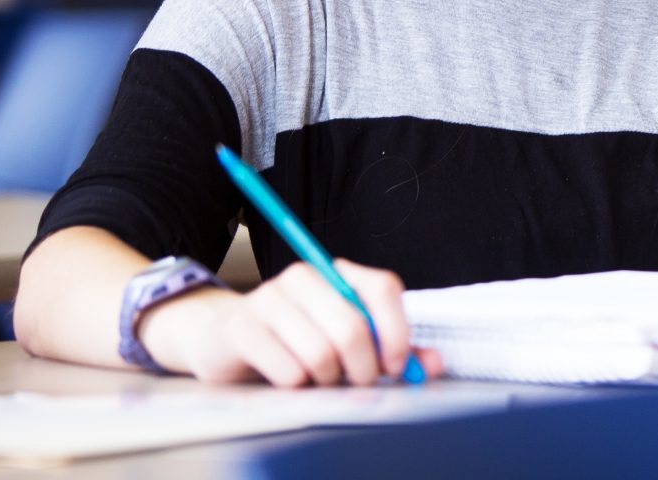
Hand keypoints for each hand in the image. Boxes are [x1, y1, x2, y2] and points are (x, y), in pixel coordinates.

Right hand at [135, 259, 441, 386]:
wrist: (227, 339)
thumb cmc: (297, 340)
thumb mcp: (346, 341)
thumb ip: (391, 350)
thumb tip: (431, 364)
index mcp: (338, 273)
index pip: (382, 287)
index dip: (396, 330)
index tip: (395, 364)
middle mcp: (305, 276)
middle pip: (353, 328)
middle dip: (362, 368)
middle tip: (356, 381)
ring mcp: (270, 298)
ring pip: (321, 354)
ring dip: (326, 380)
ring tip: (318, 377)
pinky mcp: (242, 327)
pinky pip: (288, 370)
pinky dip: (296, 384)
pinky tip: (289, 377)